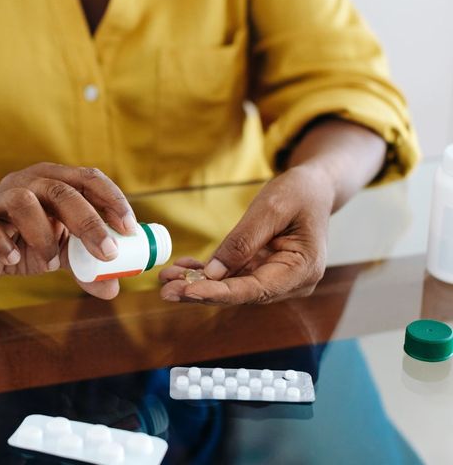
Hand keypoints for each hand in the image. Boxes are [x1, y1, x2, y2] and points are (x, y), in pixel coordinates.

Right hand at [0, 163, 137, 298]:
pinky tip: (13, 259)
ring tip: (50, 264)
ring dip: (43, 236)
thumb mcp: (59, 252)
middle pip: (62, 190)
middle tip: (106, 253)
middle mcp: (28, 182)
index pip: (89, 179)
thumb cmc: (23, 242)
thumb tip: (113, 289)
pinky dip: (2, 244)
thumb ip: (85, 266)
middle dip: (89, 222)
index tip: (129, 229)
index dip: (112, 200)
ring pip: (23, 202)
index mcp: (55, 181)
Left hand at [159, 165, 333, 304]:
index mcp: (302, 269)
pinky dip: (209, 272)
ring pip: (233, 287)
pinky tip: (184, 268)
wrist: (314, 187)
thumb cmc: (299, 193)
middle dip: (202, 292)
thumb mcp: (270, 209)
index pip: (255, 290)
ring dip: (200, 283)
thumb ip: (243, 242)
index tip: (188, 291)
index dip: (219, 293)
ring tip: (167, 278)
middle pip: (241, 294)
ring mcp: (277, 278)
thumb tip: (214, 273)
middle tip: (166, 290)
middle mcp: (292, 282)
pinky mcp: (264, 270)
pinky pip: (233, 275)